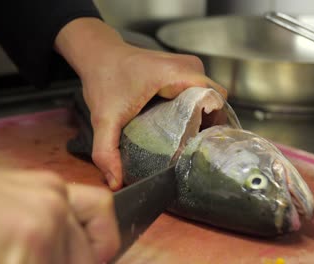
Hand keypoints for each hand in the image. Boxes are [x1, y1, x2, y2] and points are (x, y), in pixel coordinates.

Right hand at [0, 169, 119, 263]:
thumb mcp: (8, 207)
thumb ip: (43, 225)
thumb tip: (71, 254)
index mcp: (49, 187)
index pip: (103, 208)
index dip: (103, 241)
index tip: (97, 258)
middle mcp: (53, 200)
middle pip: (88, 255)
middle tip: (27, 256)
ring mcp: (44, 221)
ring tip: (1, 254)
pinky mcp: (28, 243)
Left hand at [55, 18, 226, 189]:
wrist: (98, 54)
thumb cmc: (104, 77)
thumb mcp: (104, 118)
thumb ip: (106, 151)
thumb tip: (116, 182)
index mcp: (176, 73)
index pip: (215, 100)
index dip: (213, 125)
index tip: (201, 146)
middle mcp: (188, 67)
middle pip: (215, 102)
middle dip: (208, 127)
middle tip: (193, 150)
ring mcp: (189, 67)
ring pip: (210, 98)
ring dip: (203, 119)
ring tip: (189, 141)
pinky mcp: (185, 71)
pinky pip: (202, 93)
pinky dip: (197, 110)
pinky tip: (183, 127)